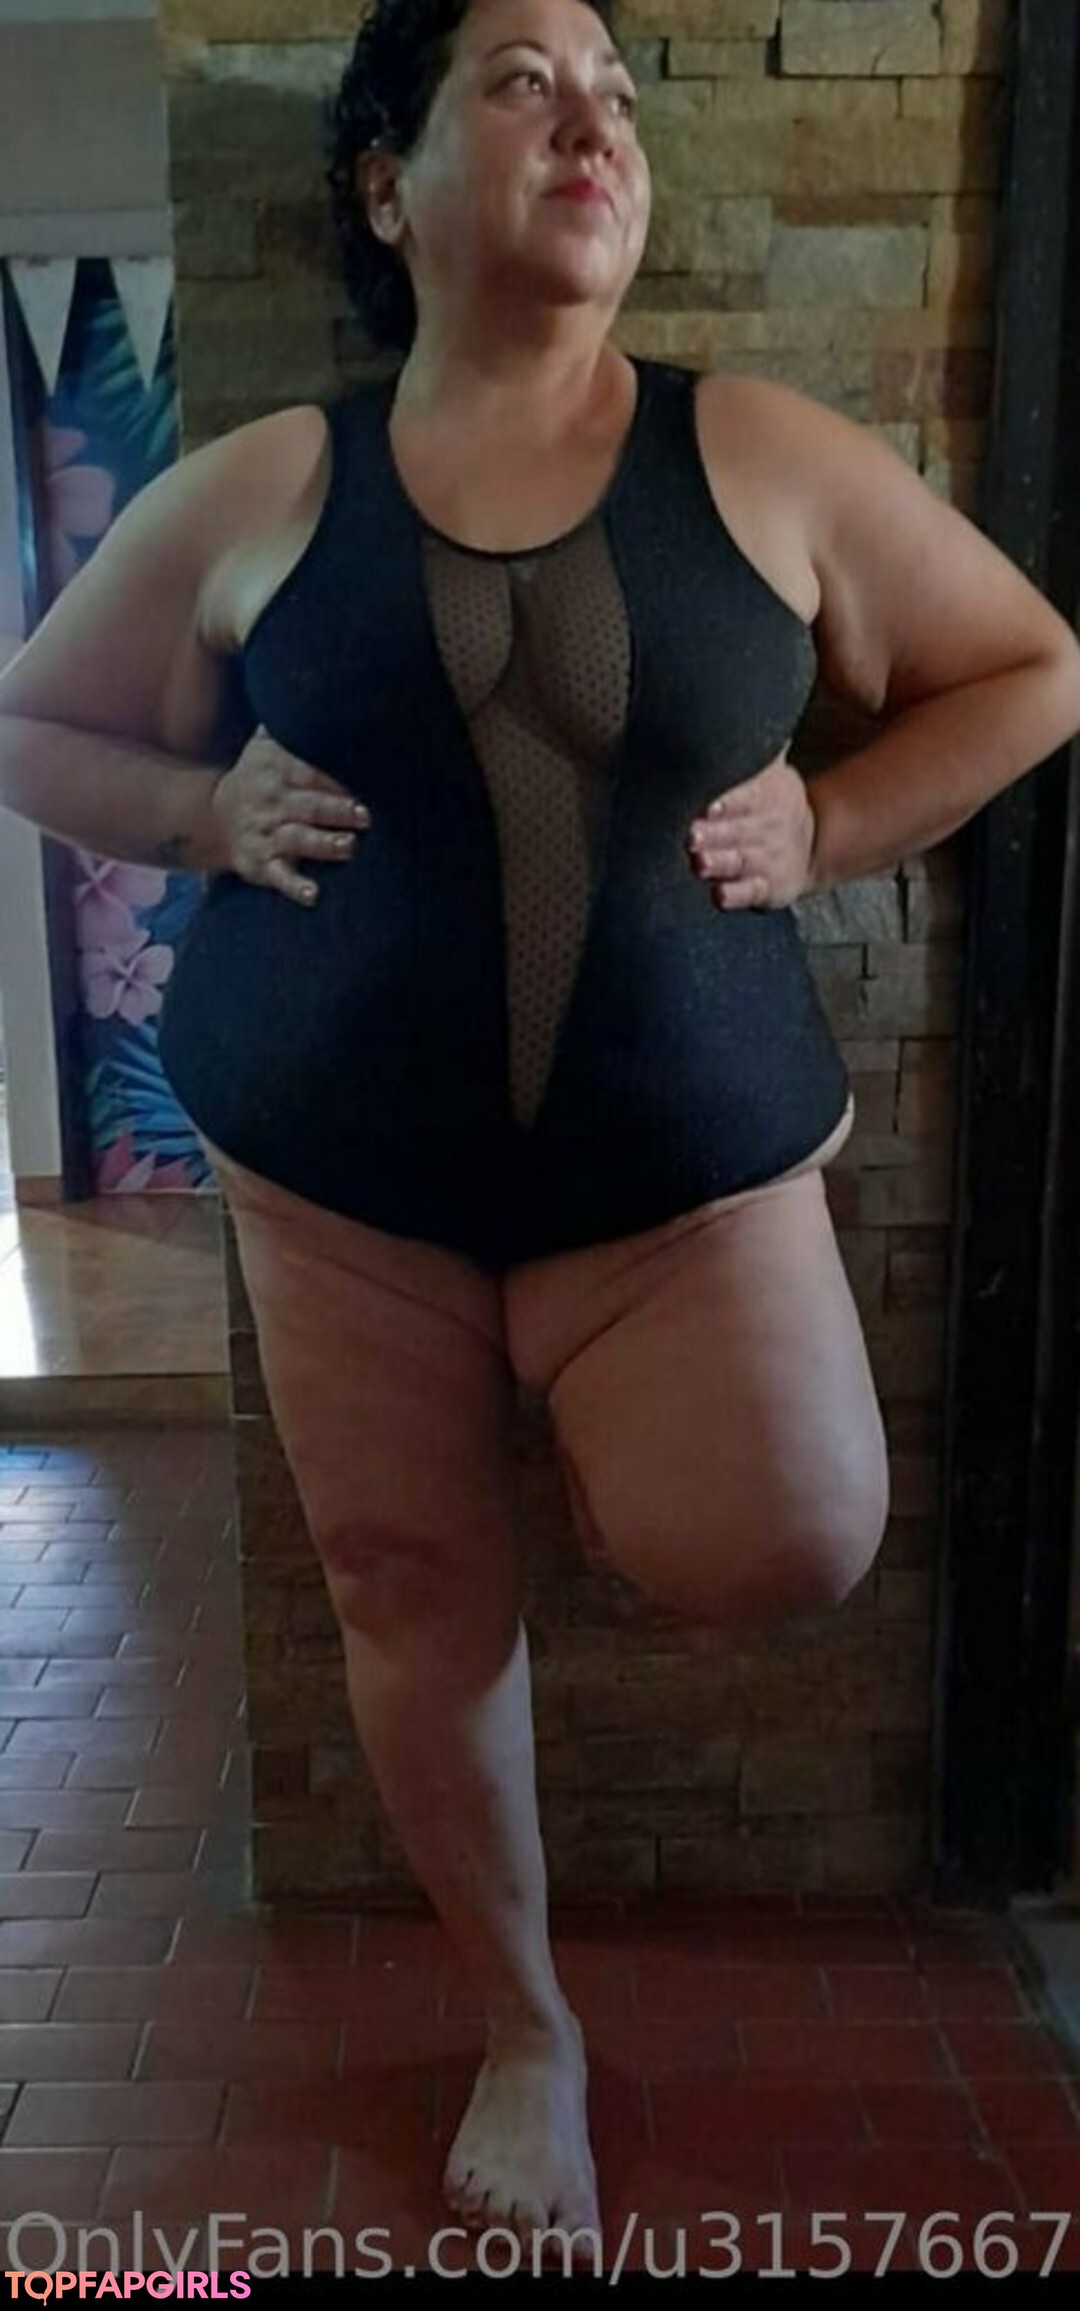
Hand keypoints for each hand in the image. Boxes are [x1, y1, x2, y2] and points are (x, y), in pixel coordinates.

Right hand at [194, 724, 370, 904]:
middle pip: (308, 806)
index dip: (335, 781)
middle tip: (364, 814)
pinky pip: (278, 877)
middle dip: (336, 810)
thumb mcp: (262, 745)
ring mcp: (266, 835)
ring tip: (349, 846)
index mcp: (275, 771)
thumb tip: (323, 690)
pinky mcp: (260, 865)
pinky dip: (295, 886)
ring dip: (323, 844)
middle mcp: (271, 803)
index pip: (309, 773)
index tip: (367, 784)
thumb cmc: (254, 777)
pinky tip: (313, 895)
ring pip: (297, 840)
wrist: (210, 818)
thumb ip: (287, 723)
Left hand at [684, 749, 815, 910]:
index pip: (749, 794)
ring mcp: (767, 859)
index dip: (731, 800)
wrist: (811, 844)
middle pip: (740, 830)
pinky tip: (718, 896)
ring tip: (698, 862)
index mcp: (769, 794)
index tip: (710, 804)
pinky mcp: (766, 888)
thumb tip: (738, 691)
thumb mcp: (773, 771)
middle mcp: (768, 828)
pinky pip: (750, 893)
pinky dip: (735, 896)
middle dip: (716, 833)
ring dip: (719, 863)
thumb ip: (756, 746)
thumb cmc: (773, 801)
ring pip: (740, 861)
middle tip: (692, 834)